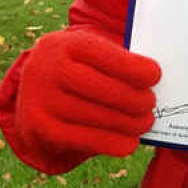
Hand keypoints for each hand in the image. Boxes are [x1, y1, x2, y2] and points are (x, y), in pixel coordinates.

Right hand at [15, 30, 160, 160]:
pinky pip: (82, 139)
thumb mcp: (87, 53)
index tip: (155, 76)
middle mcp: (47, 69)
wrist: (32, 88)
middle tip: (151, 104)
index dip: (132, 68)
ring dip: (127, 123)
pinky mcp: (40, 128)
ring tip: (145, 123)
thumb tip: (152, 83)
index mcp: (64, 44)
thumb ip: (115, 61)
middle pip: (100, 88)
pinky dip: (110, 143)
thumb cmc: (75, 67)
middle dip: (133, 99)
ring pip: (94, 116)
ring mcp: (40, 100)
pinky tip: (129, 143)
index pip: (104, 55)